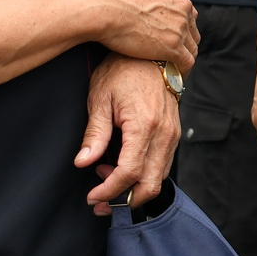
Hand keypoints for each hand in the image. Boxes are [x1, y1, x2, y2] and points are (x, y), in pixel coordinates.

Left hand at [76, 54, 181, 214]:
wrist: (151, 53)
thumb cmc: (122, 70)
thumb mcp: (100, 99)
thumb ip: (95, 134)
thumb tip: (83, 162)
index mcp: (144, 125)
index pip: (129, 172)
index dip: (109, 190)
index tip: (92, 197)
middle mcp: (164, 133)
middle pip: (150, 184)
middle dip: (124, 199)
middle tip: (100, 202)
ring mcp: (173, 134)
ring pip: (159, 178)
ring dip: (133, 188)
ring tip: (106, 180)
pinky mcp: (174, 133)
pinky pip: (163, 165)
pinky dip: (143, 175)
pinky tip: (122, 168)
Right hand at [80, 0, 197, 69]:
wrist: (100, 5)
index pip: (183, 8)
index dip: (177, 23)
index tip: (168, 33)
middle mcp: (182, 5)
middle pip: (191, 27)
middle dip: (183, 39)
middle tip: (172, 52)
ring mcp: (179, 26)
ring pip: (192, 46)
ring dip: (183, 56)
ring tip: (173, 67)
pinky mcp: (173, 46)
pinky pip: (187, 62)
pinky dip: (182, 70)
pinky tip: (173, 76)